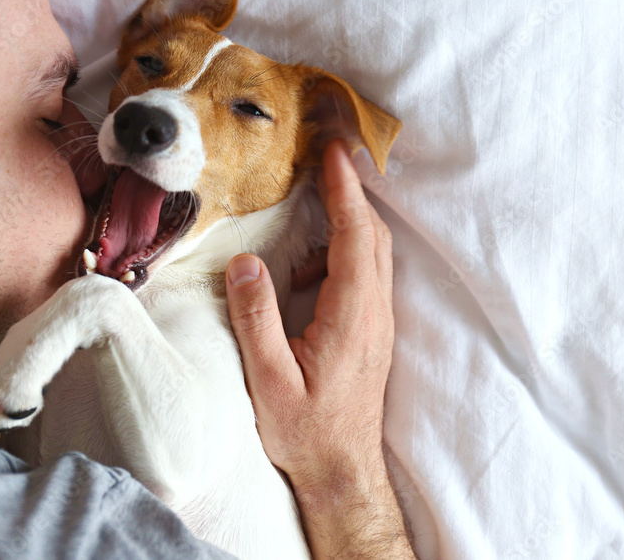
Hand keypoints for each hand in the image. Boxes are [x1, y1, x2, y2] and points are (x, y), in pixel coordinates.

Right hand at [225, 139, 413, 558]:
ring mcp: (378, 322)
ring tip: (316, 199)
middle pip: (373, 235)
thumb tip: (246, 263)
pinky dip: (344, 251)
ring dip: (351, 218)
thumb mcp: (268, 382)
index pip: (355, 237)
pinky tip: (307, 271)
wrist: (343, 472)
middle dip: (353, 189)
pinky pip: (367, 274)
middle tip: (328, 154)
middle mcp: (374, 312)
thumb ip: (256, 320)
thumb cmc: (306, 433)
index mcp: (352, 317)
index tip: (335, 152)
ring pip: (375, 253)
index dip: (346, 191)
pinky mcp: (371, 332)